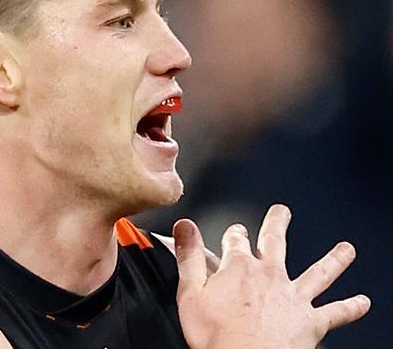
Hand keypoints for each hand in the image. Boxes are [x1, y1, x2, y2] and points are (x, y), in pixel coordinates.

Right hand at [172, 204, 369, 348]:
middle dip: (277, 224)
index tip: (234, 233)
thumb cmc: (216, 336)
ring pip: (319, 272)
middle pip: (275, 241)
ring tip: (347, 249)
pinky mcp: (311, 322)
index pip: (236, 238)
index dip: (234, 234)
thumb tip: (183, 224)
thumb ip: (188, 256)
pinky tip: (363, 302)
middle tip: (282, 211)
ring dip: (334, 259)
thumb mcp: (191, 293)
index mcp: (239, 267)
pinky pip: (336, 312)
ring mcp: (293, 297)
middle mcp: (270, 275)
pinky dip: (350, 307)